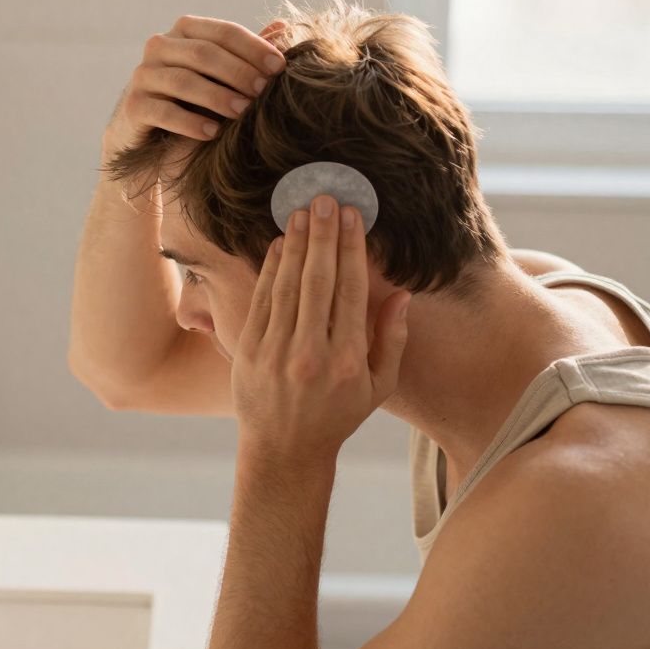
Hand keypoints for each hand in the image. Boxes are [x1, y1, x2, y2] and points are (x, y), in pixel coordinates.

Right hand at [101, 15, 286, 165]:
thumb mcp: (220, 76)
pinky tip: (212, 133)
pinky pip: (162, 111)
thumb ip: (245, 54)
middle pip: (204, 53)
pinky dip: (189, 122)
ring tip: (243, 113)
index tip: (280, 67)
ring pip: (183, 81)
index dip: (253, 48)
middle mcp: (160, 46)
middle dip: (238, 72)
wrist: (149, 134)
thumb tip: (283, 27)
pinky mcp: (133, 105)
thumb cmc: (193, 99)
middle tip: (264, 92)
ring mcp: (143, 74)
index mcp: (185, 31)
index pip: (223, 32)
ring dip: (217, 97)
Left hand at [230, 195, 411, 463]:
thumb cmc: (337, 415)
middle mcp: (311, 355)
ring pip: (287, 286)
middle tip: (325, 199)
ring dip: (294, 245)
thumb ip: (392, 341)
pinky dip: (269, 270)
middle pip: (318, 282)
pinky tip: (277, 245)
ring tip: (301, 212)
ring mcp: (275, 353)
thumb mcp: (378, 387)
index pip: (350, 292)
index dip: (350, 250)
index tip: (352, 217)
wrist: (284, 450)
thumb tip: (401, 294)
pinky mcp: (248, 352)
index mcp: (348, 362)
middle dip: (322, 236)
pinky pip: (262, 301)